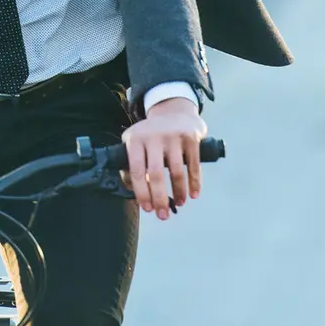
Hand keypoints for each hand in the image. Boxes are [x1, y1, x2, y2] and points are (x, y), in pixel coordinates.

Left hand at [121, 97, 206, 220]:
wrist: (174, 110)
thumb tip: (131, 190)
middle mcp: (153, 136)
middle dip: (159, 198)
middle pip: (155, 174)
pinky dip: (194, 183)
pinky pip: (193, 165)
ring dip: (178, 192)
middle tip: (163, 215)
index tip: (147, 208)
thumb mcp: (136, 143)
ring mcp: (173, 136)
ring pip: (176, 171)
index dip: (141, 192)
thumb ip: (131, 165)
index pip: (136, 170)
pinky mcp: (191, 137)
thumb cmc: (152, 135)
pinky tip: (193, 194)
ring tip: (179, 204)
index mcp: (135, 139)